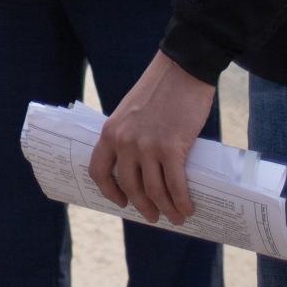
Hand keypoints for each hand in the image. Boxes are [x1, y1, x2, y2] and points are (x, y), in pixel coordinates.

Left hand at [89, 51, 213, 226]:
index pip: (98, 171)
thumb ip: (130, 135)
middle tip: (154, 216)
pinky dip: (182, 201)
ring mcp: (147, 146)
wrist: (182, 69)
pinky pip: (175, 185)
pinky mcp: (172, 147)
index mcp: (110, 132)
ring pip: (154, 191)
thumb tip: (142, 164)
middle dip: (143, 207)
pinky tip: (188, 208)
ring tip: (176, 217)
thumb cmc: (160, 89)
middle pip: (130, 187)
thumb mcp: (131, 111)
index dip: (109, 192)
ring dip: (166, 209)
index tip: (121, 202)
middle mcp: (124, 142)